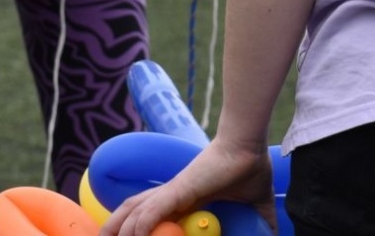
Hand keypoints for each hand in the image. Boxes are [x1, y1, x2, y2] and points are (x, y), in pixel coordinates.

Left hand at [101, 138, 274, 235]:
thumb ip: (261, 224)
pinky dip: (139, 224)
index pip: (151, 215)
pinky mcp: (179, 188)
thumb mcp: (254, 206)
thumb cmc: (250, 168)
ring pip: (135, 211)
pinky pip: (152, 210)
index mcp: (184, 199)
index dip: (134, 228)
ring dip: (118, 228)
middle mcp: (172, 195)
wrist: (249, 146)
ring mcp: (173, 191)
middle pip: (132, 212)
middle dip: (114, 229)